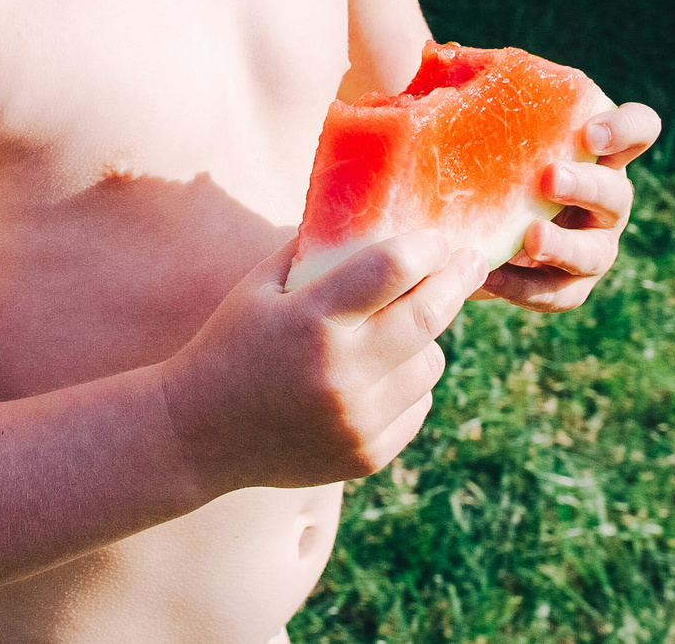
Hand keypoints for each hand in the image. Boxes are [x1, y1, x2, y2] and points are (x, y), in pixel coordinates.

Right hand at [159, 229, 488, 497]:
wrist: (200, 434)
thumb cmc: (232, 343)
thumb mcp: (260, 286)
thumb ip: (315, 252)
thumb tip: (375, 219)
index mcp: (309, 321)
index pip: (389, 270)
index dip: (424, 248)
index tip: (441, 237)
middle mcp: (340, 374)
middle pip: (427, 317)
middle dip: (457, 281)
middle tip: (475, 260)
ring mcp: (357, 421)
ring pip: (431, 363)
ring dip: (425, 338)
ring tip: (398, 327)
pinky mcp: (368, 455)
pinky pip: (418, 405)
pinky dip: (408, 382)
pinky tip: (377, 374)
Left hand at [477, 102, 661, 311]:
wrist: (457, 215)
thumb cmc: (477, 153)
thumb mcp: (471, 116)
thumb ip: (464, 83)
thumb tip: (435, 53)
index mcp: (594, 150)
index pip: (639, 129)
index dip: (627, 128)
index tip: (590, 129)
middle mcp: (603, 198)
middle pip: (618, 193)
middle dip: (587, 185)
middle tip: (549, 178)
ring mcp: (591, 245)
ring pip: (595, 253)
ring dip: (564, 246)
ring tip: (527, 238)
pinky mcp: (566, 287)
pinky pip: (558, 295)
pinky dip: (526, 289)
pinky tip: (490, 277)